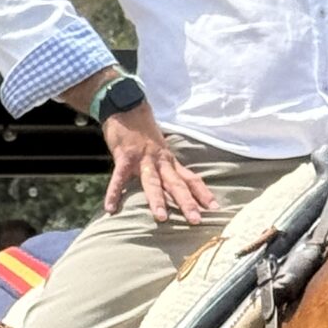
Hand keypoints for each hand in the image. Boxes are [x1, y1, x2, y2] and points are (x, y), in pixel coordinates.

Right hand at [101, 104, 213, 225]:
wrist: (127, 106)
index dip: (203, 193)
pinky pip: (119, 177)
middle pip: (176, 184)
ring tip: (162, 218)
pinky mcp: (124, 156)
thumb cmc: (143, 131)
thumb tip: (176, 185)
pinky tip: (110, 208)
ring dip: (157, 200)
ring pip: (152, 182)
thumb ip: (167, 168)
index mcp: (170, 161)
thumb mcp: (160, 149)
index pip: (191, 179)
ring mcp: (142, 159)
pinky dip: (115, 192)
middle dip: (187, 203)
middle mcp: (160, 161)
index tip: (216, 208)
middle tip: (196, 220)